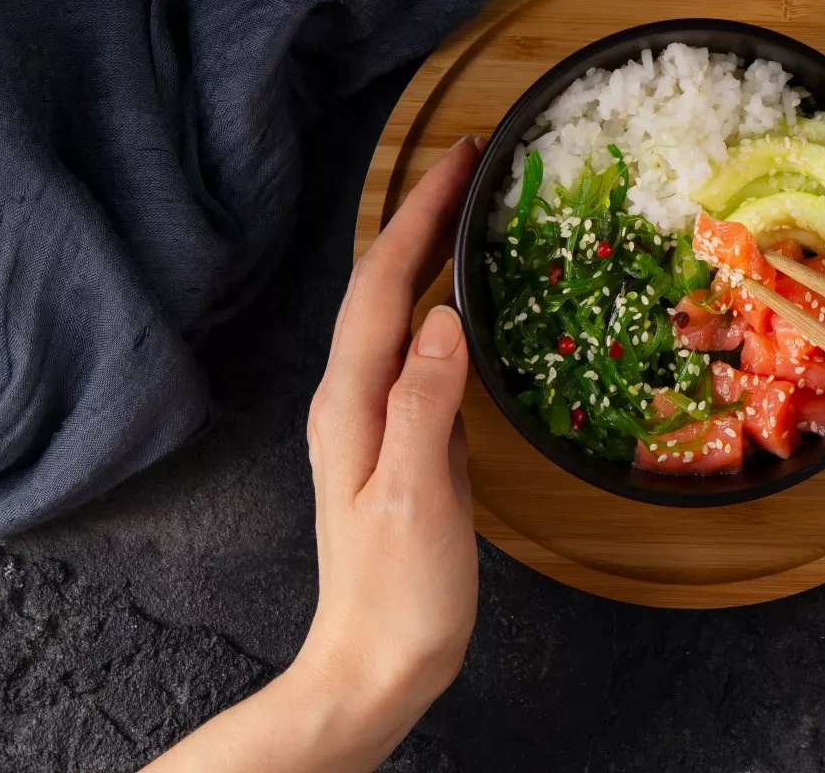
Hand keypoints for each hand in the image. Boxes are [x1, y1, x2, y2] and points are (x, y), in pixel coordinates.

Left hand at [145, 137, 483, 772]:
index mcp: (350, 402)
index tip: (462, 160)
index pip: (383, 286)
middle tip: (474, 165)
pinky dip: (443, 305)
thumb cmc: (397, 592)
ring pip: (399, 313)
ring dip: (429, 253)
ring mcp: (374, 419)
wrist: (376, 664)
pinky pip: (419, 350)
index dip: (419, 216)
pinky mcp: (402, 439)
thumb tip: (445, 317)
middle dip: (422, 217)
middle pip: (384, 287)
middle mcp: (352, 399)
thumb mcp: (414, 497)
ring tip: (472, 211)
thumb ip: (425, 406)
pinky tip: (469, 303)